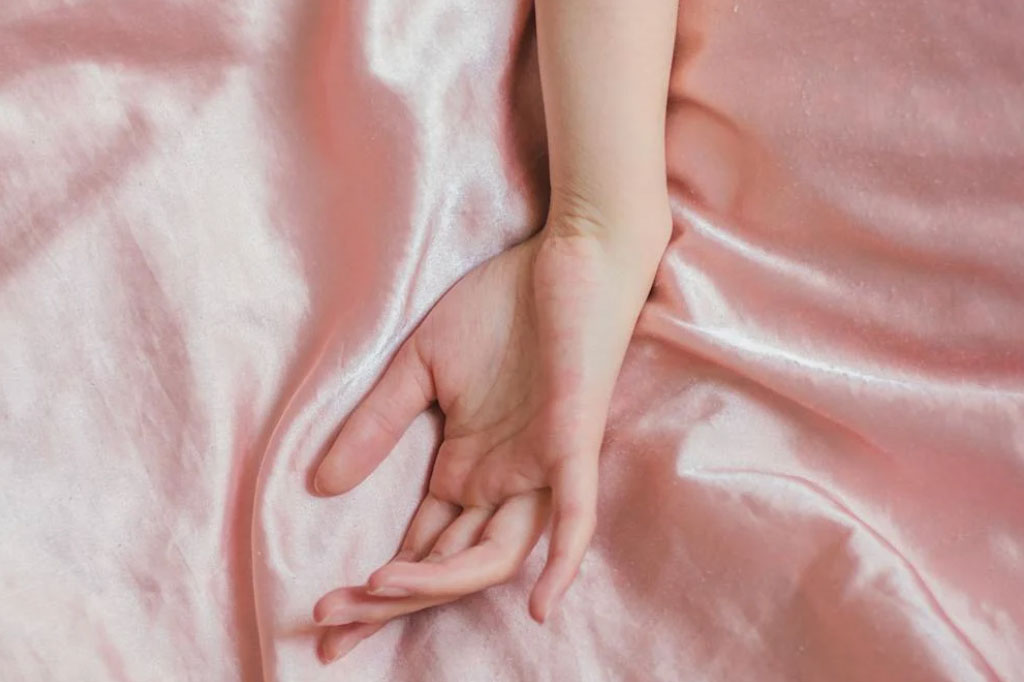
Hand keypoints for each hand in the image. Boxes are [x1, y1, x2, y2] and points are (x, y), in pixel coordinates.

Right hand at [312, 208, 668, 662]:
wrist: (566, 253)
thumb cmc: (501, 306)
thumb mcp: (420, 367)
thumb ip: (378, 425)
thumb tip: (321, 486)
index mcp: (464, 469)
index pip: (417, 547)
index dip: (375, 589)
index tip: (323, 616)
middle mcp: (500, 482)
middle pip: (447, 565)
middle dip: (390, 600)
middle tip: (330, 621)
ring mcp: (537, 467)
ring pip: (496, 554)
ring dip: (438, 580)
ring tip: (378, 588)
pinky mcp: (572, 442)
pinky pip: (574, 514)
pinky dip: (561, 561)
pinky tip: (540, 606)